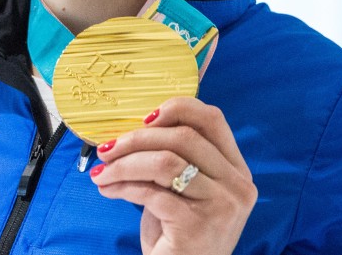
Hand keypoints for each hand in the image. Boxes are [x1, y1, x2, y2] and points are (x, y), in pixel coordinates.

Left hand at [88, 97, 255, 254]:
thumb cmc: (178, 232)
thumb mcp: (185, 190)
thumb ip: (176, 158)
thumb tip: (134, 129)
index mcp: (236, 170)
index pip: (212, 120)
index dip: (176, 109)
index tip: (143, 119)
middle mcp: (237, 186)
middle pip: (183, 137)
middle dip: (136, 139)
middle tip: (107, 149)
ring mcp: (221, 206)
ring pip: (164, 162)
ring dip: (124, 164)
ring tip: (103, 173)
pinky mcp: (197, 225)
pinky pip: (151, 192)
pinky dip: (122, 187)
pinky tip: (108, 190)